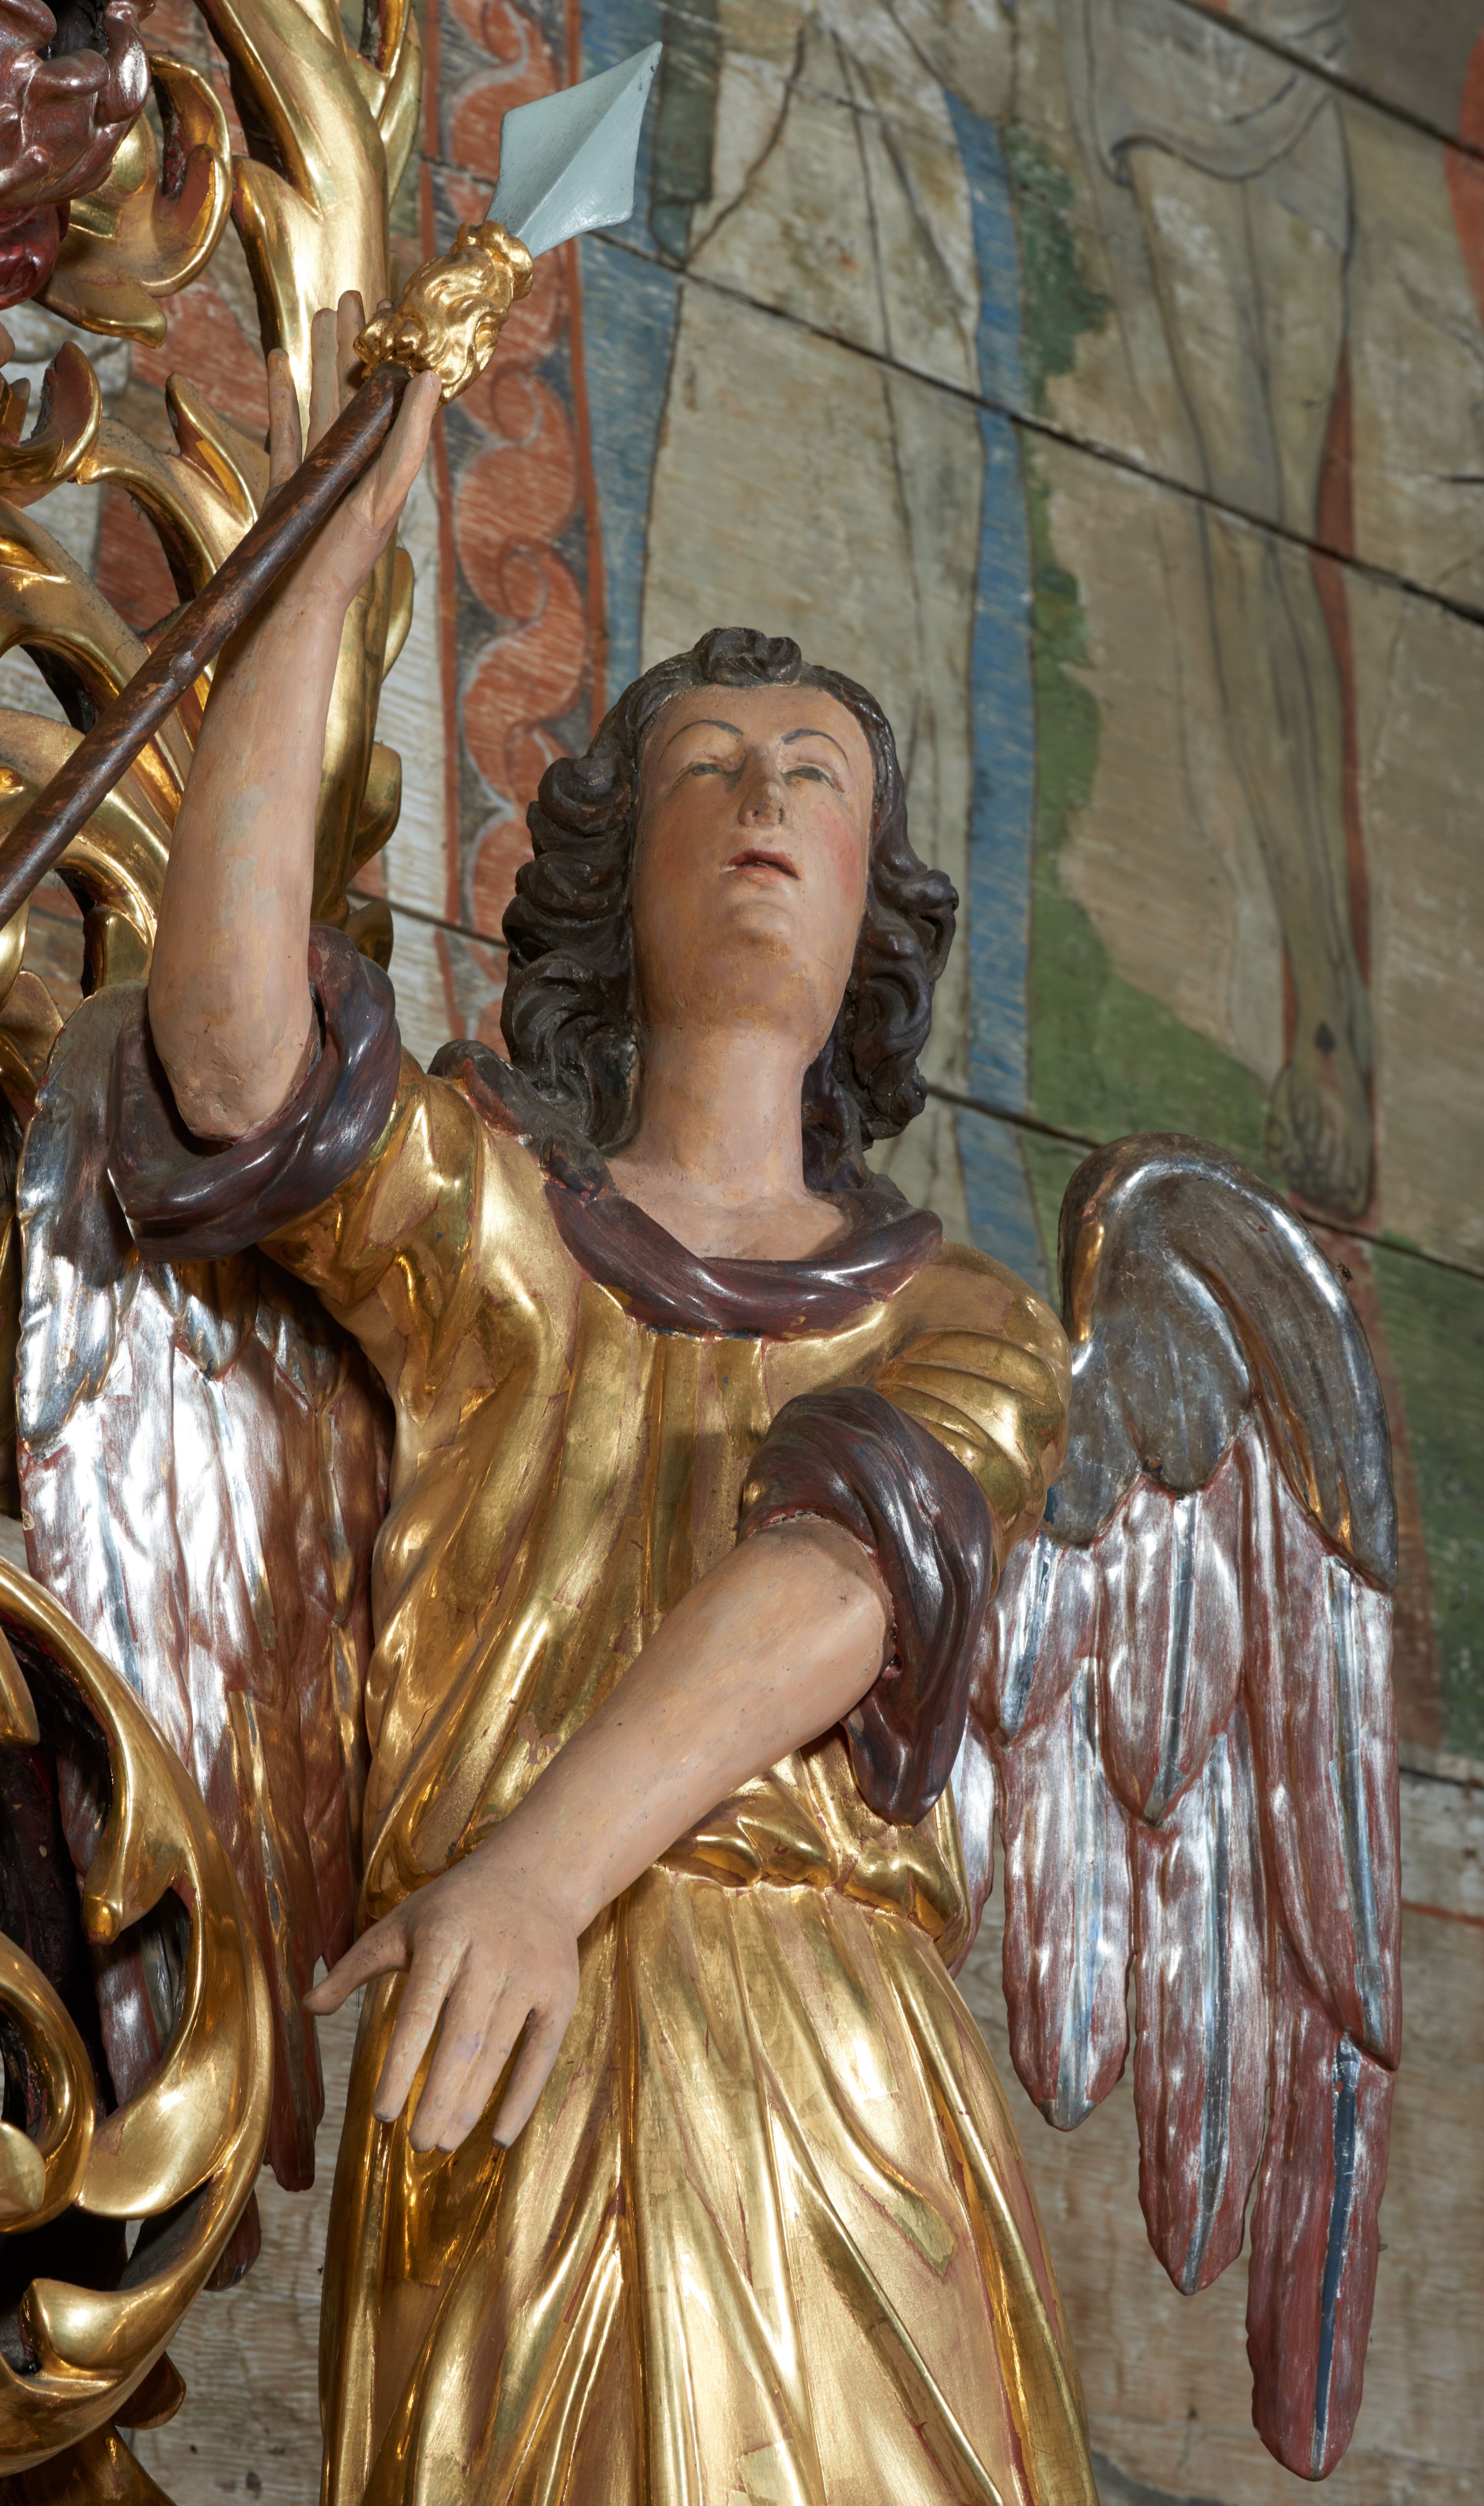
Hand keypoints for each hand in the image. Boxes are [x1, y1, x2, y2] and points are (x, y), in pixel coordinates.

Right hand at [266, 289, 440, 619]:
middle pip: (357, 389)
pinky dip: (283, 396)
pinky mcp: (288, 484)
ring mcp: (320, 472)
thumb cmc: (344, 558)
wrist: (295, 605)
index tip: (399, 305)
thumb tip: (430, 378)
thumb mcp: (385, 493)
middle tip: (360, 295)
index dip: (396, 351)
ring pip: (321, 400)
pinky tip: (280, 360)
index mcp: (384, 463)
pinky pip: (286, 429)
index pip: (395, 393)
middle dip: (358, 343)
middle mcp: (356, 464)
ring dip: (322, 358)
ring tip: (324, 313)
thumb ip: (407, 438)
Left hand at [303, 1833, 580, 2151]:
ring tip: (444, 2143)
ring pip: (498, 2052)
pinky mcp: (561, 1993)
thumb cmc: (455, 1908)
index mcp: (445, 1939)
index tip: (383, 2115)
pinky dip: (522, 2099)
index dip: (400, 2067)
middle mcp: (490, 1956)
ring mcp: (530, 1975)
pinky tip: (500, 2136)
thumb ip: (355, 1967)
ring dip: (472, 2104)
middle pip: (462, 2041)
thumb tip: (306, 2007)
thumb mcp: (401, 1923)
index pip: (419, 2013)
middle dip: (439, 2099)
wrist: (538, 1875)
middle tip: (418, 2144)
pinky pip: (541, 2055)